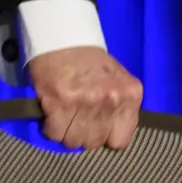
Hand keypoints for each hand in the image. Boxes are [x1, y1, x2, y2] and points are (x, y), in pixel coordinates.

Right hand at [26, 46, 143, 150]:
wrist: (65, 39)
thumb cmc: (92, 63)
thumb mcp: (119, 81)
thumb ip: (121, 108)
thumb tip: (112, 135)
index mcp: (130, 95)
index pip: (121, 140)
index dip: (106, 137)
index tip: (98, 128)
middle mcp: (111, 100)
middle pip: (94, 143)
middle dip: (84, 134)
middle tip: (78, 118)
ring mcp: (86, 102)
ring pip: (73, 141)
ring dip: (66, 132)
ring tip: (66, 115)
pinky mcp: (60, 102)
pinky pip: (54, 133)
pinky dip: (50, 128)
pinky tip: (53, 113)